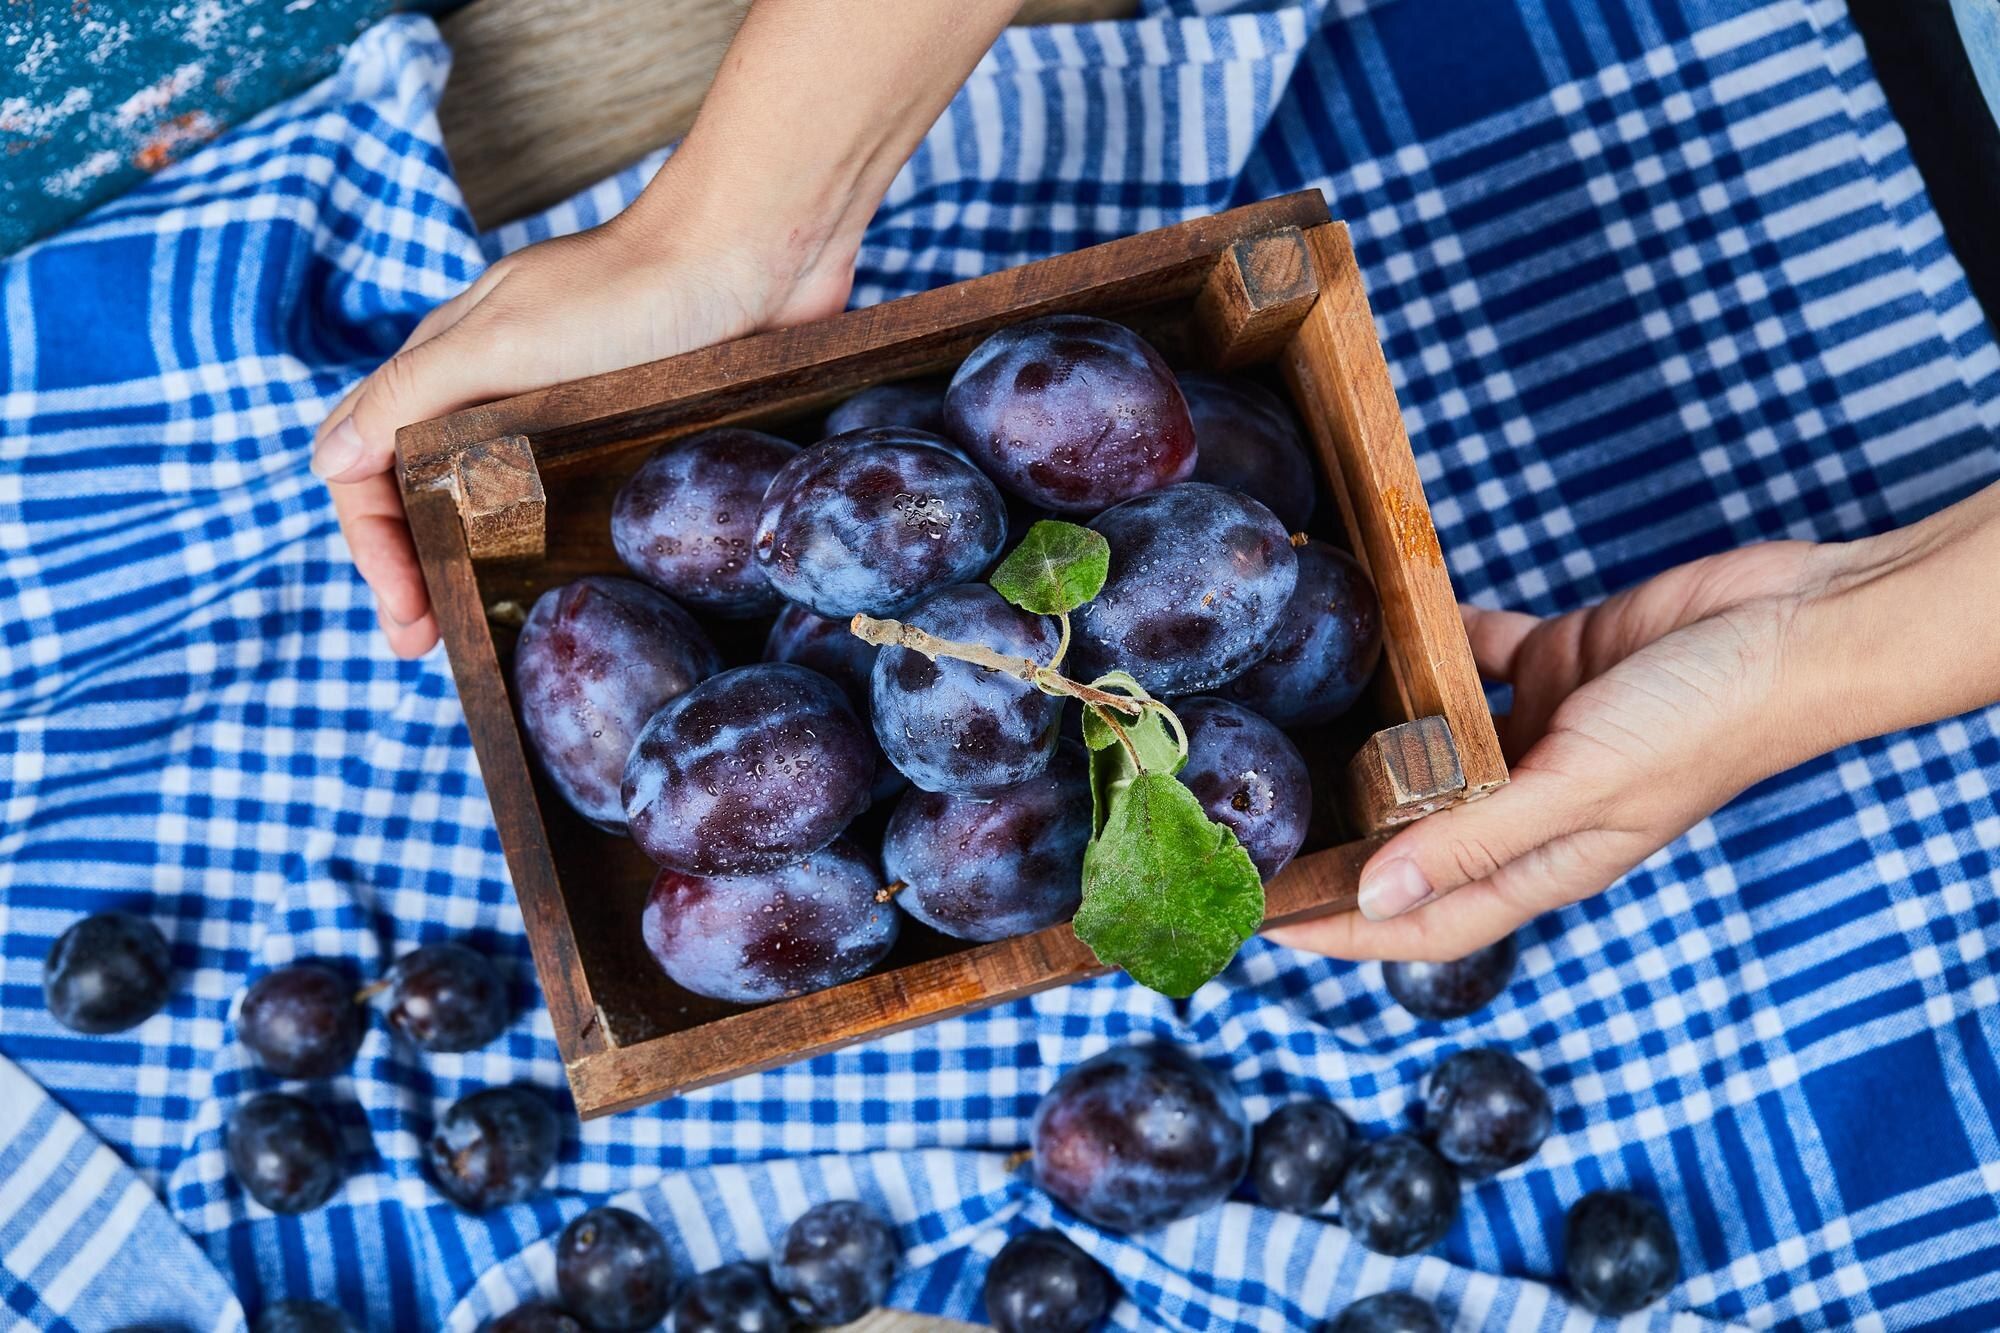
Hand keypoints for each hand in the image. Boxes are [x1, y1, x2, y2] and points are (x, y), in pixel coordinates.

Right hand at [312, 205, 850, 657]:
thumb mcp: (504, 340)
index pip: (369, 467)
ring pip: (493, 502)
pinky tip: (560, 586)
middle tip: (427, 644)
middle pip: (422, 493)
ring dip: (473, 566)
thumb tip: (329, 460)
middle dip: (412, 570)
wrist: (758, 254)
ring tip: (481, 629)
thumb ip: (413, 395)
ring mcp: (564, 415)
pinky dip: (546, 547)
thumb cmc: (631, 289)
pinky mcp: (629, 433)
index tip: (405, 615)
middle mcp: (497, 394)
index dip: (373, 545)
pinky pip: (571, 501)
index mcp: (449, 367)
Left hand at [1271, 540, 1831, 961]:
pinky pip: (1479, 660)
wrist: (1798, 627)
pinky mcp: (1562, 664)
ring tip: (1298, 727)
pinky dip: (1438, 648)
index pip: (1426, 921)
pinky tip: (1387, 627)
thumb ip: (1477, 838)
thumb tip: (1377, 896)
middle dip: (1345, 842)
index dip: (1346, 932)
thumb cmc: (1707, 720)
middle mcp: (1540, 805)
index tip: (1266, 925)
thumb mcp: (1579, 786)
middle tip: (1256, 825)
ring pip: (1442, 748)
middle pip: (1421, 840)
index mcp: (1550, 860)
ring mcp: (1549, 735)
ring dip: (1382, 740)